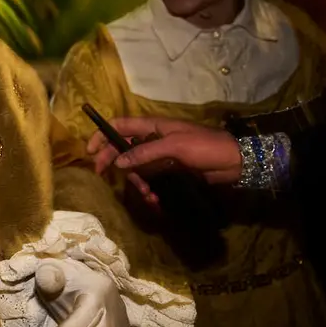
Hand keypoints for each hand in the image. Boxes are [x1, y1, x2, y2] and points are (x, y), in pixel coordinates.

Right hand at [86, 117, 242, 202]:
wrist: (235, 162)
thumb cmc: (205, 146)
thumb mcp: (174, 147)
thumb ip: (145, 153)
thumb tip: (118, 161)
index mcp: (152, 127)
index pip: (119, 125)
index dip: (102, 135)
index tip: (90, 151)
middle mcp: (153, 139)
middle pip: (122, 148)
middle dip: (112, 162)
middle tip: (103, 176)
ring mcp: (160, 156)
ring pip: (136, 168)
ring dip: (137, 183)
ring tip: (146, 195)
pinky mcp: (169, 171)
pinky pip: (151, 180)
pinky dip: (150, 191)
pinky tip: (155, 201)